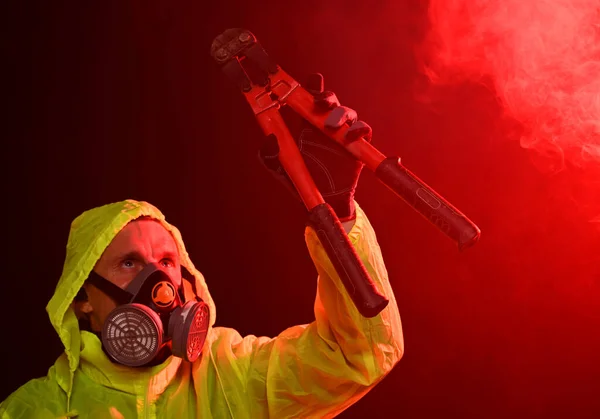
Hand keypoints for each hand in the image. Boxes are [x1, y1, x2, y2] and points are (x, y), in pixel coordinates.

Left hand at [259, 73, 371, 220]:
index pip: (310, 97)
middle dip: (327, 96)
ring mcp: (344, 133)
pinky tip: (353, 134)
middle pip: (331, 100)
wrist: (326, 201)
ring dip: (342, 114)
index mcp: (307, 124)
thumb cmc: (302, 181)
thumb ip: (269, 156)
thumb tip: (269, 138)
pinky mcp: (358, 145)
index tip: (312, 80)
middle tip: (320, 103)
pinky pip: (364, 129)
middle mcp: (326, 124)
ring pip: (348, 112)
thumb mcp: (281, 169)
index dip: (312, 85)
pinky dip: (360, 128)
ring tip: (332, 126)